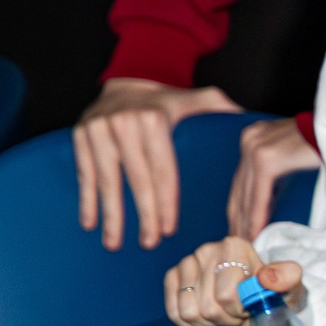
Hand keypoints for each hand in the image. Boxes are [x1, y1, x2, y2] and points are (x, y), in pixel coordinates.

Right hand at [75, 78, 240, 248]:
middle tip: (149, 242)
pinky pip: (85, 174)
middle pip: (137, 180)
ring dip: (111, 215)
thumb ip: (217, 107)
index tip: (169, 229)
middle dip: (143, 215)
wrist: (124, 82)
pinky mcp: (80, 137)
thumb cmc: (165, 101)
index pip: (163, 169)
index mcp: (155, 120)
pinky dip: (87, 200)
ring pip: (107, 181)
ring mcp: (99, 131)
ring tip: (115, 244)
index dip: (166, 201)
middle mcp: (124, 124)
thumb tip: (245, 118)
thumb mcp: (192, 99)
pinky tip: (90, 223)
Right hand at [167, 247, 299, 325]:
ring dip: (208, 323)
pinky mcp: (172, 278)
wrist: (250, 319)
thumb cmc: (270, 301)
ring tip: (222, 314)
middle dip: (225, 319)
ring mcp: (187, 263)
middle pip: (208, 306)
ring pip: (190, 312)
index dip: (239, 310)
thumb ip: (288, 279)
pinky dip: (191, 325)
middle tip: (236, 313)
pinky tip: (205, 318)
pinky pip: (174, 313)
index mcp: (236, 247)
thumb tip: (266, 278)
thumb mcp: (290, 291)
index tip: (250, 306)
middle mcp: (208, 250)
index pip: (227, 294)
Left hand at [228, 117, 322, 239]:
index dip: (239, 208)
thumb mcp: (292, 155)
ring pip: (246, 195)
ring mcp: (255, 148)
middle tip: (238, 245)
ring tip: (247, 245)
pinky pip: (259, 197)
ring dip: (246, 223)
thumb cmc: (325, 142)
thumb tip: (266, 201)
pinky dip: (257, 218)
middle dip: (238, 219)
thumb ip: (275, 171)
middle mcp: (249, 140)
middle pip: (239, 189)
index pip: (241, 181)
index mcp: (253, 137)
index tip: (239, 230)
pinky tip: (256, 235)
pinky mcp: (266, 160)